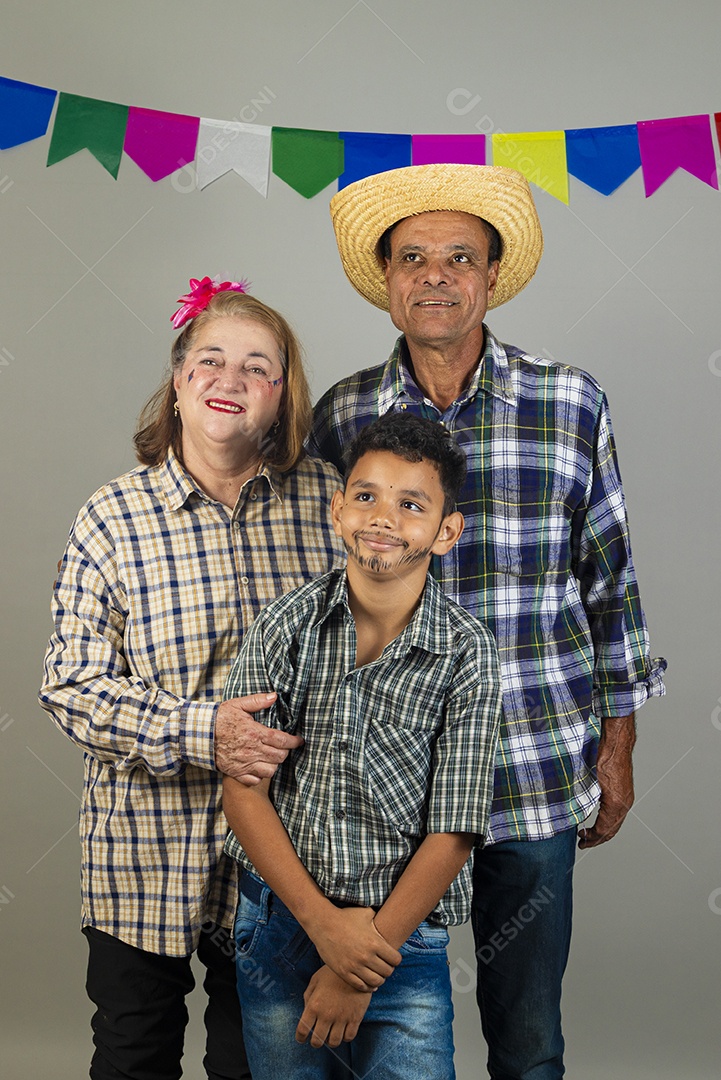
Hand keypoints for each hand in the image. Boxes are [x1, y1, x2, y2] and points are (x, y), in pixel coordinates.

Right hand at [214, 693, 302, 784]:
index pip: (282, 740)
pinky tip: (259, 766)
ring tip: (272, 756)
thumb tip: (274, 696)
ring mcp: (244, 763)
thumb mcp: (238, 704)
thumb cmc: (219, 717)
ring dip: (274, 764)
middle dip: (285, 752)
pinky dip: (260, 775)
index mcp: (254, 733)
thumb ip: (258, 701)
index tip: (299, 741)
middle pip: (279, 756)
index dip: (294, 742)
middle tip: (284, 747)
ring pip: (270, 770)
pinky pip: (255, 780)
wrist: (199, 733)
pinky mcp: (236, 772)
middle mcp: (251, 750)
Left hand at [296, 965, 371, 1048]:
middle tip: (317, 1037)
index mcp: (314, 1005)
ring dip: (330, 1040)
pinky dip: (345, 1037)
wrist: (355, 967)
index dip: (300, 1037)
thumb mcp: (315, 980)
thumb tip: (306, 1012)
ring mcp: (342, 1018)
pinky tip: (343, 1030)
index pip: (302, 1030)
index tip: (302, 1038)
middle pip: (317, 1042)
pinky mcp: (355, 1018)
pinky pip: (348, 1037)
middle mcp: (326, 1015)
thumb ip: (308, 997)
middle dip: (315, 1042)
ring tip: (331, 1034)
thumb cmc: (333, 972)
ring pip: (333, 1042)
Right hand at [307, 905, 400, 990]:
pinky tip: (369, 983)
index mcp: (375, 942)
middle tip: (384, 966)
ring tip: (377, 975)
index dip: (395, 959)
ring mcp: (354, 966)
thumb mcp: (365, 913)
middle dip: (388, 969)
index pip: (396, 959)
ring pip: (376, 982)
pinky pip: (361, 986)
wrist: (323, 923)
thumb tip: (388, 917)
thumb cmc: (345, 917)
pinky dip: (367, 987)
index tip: (392, 958)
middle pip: (387, 972)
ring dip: (379, 980)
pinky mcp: (344, 973)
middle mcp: (366, 956)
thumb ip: (379, 917)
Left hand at [579, 715, 635, 848]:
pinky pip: (618, 813)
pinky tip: (598, 818)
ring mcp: (627, 798)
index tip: (581, 841)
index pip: (603, 830)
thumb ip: (583, 799)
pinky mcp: (625, 792)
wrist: (617, 743)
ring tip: (589, 834)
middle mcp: (624, 804)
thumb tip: (571, 812)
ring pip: (616, 823)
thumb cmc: (603, 758)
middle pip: (611, 830)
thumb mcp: (588, 780)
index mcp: (615, 804)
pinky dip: (608, 821)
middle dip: (597, 839)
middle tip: (583, 842)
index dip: (592, 839)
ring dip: (603, 831)